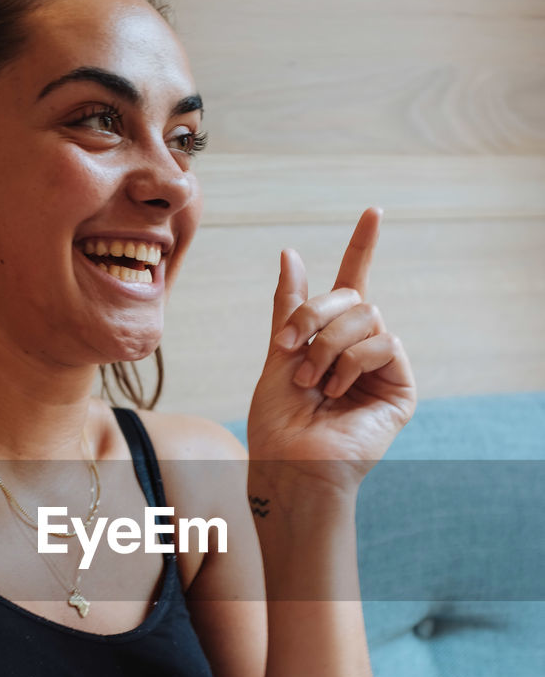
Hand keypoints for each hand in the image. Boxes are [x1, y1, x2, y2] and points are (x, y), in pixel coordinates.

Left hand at [246, 208, 416, 495]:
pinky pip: (385, 342)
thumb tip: (290, 252)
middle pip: (353, 296)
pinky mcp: (400, 388)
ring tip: (311, 382)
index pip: (352, 284)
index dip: (361, 248)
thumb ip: (290, 306)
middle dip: (315, 316)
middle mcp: (360, 350)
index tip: (373, 211)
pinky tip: (335, 391)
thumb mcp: (277, 354)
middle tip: (289, 350)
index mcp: (331, 339)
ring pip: (368, 316)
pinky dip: (352, 361)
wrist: (289, 465)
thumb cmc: (278, 422)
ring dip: (328, 345)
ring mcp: (382, 368)